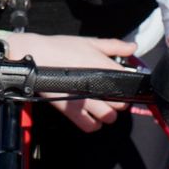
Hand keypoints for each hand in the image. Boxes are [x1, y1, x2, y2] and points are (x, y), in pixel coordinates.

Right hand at [0, 33, 135, 132]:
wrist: (36, 56)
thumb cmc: (60, 47)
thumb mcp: (90, 42)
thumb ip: (114, 46)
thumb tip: (132, 48)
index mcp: (104, 67)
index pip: (128, 83)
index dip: (128, 84)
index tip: (123, 83)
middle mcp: (98, 87)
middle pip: (122, 104)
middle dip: (119, 101)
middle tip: (112, 96)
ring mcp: (85, 101)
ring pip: (109, 117)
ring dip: (108, 114)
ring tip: (102, 106)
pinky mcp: (71, 111)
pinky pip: (90, 126)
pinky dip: (93, 124)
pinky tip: (91, 115)